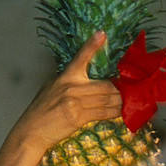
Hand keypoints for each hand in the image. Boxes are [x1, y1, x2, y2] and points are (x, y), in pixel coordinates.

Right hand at [0, 31, 122, 165]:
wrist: (31, 131)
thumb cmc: (41, 110)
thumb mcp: (51, 89)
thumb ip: (68, 83)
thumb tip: (85, 80)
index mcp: (65, 76)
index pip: (80, 57)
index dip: (92, 45)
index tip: (102, 34)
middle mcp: (71, 86)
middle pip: (105, 84)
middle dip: (121, 88)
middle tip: (134, 88)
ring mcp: (75, 101)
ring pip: (107, 99)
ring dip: (122, 101)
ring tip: (132, 100)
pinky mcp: (78, 117)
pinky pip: (103, 113)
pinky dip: (115, 113)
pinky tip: (123, 113)